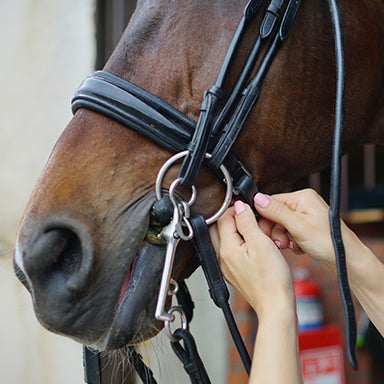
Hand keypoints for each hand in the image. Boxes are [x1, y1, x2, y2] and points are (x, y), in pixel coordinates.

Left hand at [211, 201, 294, 316]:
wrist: (276, 305)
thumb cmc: (272, 279)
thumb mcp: (261, 243)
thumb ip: (247, 222)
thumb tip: (239, 207)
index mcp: (226, 249)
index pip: (223, 218)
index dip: (236, 209)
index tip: (248, 208)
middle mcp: (222, 258)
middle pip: (219, 228)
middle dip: (233, 218)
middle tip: (250, 218)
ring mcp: (226, 266)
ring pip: (226, 239)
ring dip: (238, 231)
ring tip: (256, 232)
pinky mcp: (233, 272)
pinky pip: (232, 251)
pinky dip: (241, 243)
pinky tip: (256, 245)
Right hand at [253, 188, 352, 271]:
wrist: (346, 261)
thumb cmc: (329, 242)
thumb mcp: (298, 226)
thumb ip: (276, 211)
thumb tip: (257, 198)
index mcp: (302, 197)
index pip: (271, 202)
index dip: (265, 218)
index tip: (267, 233)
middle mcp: (303, 203)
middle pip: (274, 214)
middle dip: (276, 231)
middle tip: (281, 242)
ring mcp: (304, 216)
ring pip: (280, 225)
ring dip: (283, 238)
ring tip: (292, 246)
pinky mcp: (305, 227)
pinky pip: (288, 232)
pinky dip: (290, 242)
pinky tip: (298, 247)